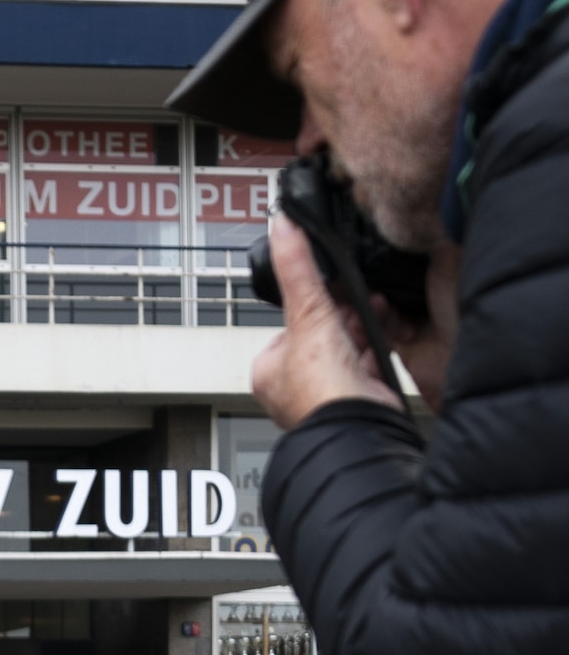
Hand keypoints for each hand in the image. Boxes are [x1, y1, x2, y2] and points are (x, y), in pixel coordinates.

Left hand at [250, 216, 405, 429]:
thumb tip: (283, 228)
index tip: (334, 295)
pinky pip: (369, 365)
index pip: (293, 324)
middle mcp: (293, 386)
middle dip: (346, 318)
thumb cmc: (322, 387)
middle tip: (361, 304)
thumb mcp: (308, 313)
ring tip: (375, 314)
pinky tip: (386, 341)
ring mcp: (326, 394)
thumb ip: (297, 270)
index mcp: (270, 369)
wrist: (358, 426)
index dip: (318, 306)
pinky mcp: (358, 398)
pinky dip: (379, 350)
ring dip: (365, 330)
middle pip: (324, 334)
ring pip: (348, 349)